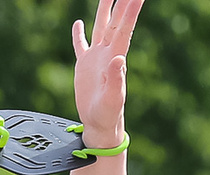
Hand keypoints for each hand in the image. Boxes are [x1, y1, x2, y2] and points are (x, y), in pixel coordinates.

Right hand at [71, 0, 144, 148]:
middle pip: (116, 21)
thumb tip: (119, 58)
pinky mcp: (84, 66)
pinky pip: (81, 44)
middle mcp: (107, 53)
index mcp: (115, 57)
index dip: (131, 9)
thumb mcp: (113, 99)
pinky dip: (79, 33)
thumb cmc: (108, 115)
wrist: (99, 125)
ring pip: (101, 26)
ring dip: (104, 9)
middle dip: (122, 3)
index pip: (125, 27)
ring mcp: (96, 58)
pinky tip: (78, 22)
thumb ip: (117, 80)